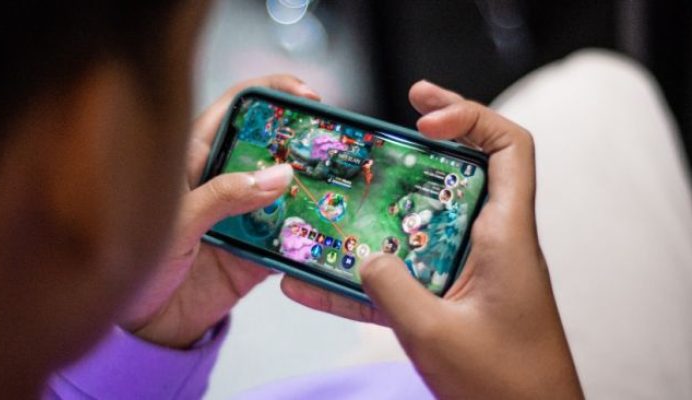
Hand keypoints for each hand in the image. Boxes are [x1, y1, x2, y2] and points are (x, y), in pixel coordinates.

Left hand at [119, 75, 319, 347]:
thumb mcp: (174, 222)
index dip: (270, 94)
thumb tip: (278, 175)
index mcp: (193, 159)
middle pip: (270, 149)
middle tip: (331, 144)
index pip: (234, 110)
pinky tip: (324, 230)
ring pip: (286, 192)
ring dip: (312, 189)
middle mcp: (223, 182)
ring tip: (337, 185)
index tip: (304, 97)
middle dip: (302, 142)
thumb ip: (223, 195)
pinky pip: (290, 238)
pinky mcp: (258, 253)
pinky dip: (308, 236)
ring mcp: (243, 217)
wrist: (141, 326)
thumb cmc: (134, 264)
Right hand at [281, 81, 582, 398]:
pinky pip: (408, 273)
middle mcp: (492, 242)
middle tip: (374, 139)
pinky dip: (368, 275)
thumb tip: (361, 257)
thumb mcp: (433, 333)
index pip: (509, 148)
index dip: (470, 117)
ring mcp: (472, 270)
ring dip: (383, 213)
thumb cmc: (503, 385)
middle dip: (416, 151)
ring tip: (337, 204)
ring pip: (427, 221)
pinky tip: (315, 286)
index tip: (422, 119)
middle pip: (461, 172)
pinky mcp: (454, 297)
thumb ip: (390, 288)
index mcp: (505, 235)